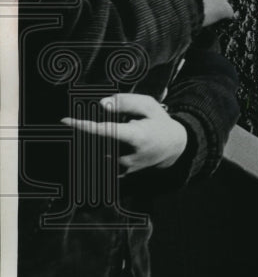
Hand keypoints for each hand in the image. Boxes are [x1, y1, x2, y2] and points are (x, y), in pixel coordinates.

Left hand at [62, 93, 187, 176]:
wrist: (174, 147)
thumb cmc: (159, 123)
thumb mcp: (149, 106)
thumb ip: (126, 102)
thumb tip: (101, 104)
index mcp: (137, 137)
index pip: (106, 132)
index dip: (84, 126)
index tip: (66, 121)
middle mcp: (128, 156)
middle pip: (96, 144)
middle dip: (86, 133)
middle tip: (82, 122)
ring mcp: (124, 168)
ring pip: (96, 154)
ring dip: (92, 142)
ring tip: (111, 132)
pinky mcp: (121, 174)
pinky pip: (101, 162)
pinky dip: (96, 151)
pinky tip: (107, 143)